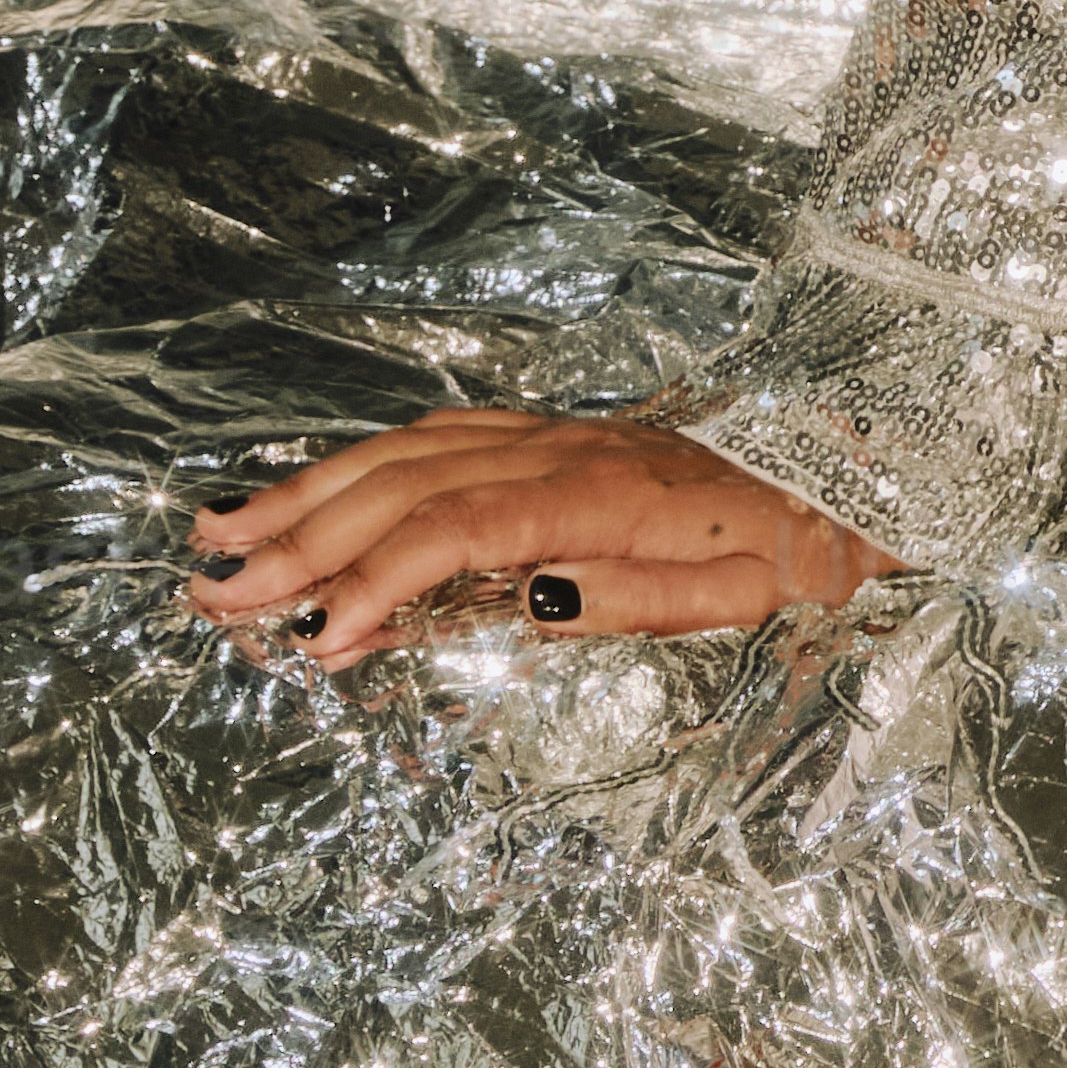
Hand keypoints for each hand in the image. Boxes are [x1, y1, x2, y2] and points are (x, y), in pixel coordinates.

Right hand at [187, 412, 894, 666]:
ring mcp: (549, 430)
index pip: (458, 529)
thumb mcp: (736, 600)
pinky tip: (311, 490)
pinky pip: (433, 436)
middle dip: (302, 538)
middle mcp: (560, 447)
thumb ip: (627, 599)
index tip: (317, 637)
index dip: (378, 581)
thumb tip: (519, 603)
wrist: (850, 476)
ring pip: (404, 450)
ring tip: (219, 533)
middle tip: (216, 593)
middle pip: (404, 483)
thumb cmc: (799, 552)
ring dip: (308, 492)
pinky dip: (359, 464)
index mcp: (603, 494)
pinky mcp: (549, 431)